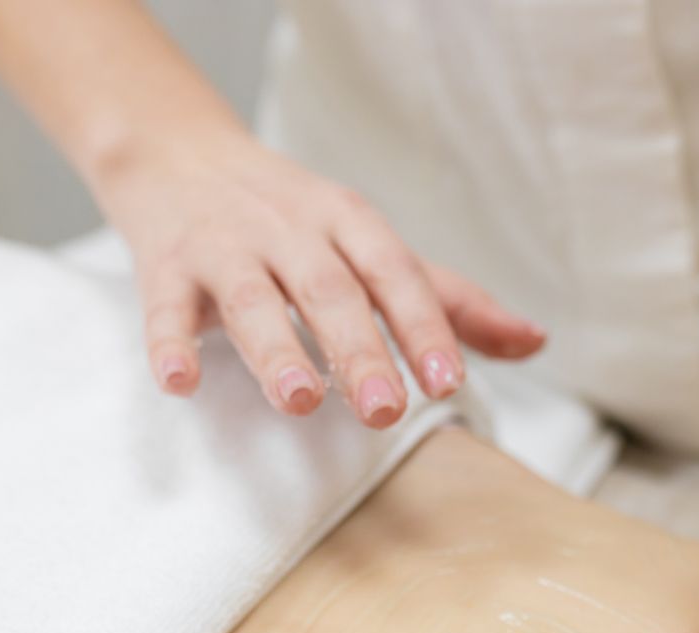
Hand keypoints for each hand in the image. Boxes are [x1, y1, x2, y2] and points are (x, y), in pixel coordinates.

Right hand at [98, 132, 545, 422]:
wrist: (178, 155)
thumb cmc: (292, 219)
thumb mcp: (371, 247)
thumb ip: (447, 300)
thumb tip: (533, 342)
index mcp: (348, 222)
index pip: (394, 273)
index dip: (423, 327)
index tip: (448, 384)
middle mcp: (289, 228)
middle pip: (328, 289)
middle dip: (357, 349)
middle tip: (383, 411)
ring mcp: (224, 245)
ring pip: (251, 297)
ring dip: (275, 349)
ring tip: (299, 401)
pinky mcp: (164, 266)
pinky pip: (165, 306)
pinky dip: (170, 342)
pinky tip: (179, 383)